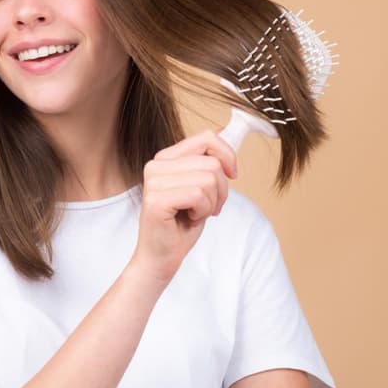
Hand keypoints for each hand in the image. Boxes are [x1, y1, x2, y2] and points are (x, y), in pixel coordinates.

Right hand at [132, 129, 237, 283]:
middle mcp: (156, 165)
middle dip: (221, 190)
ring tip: (197, 214)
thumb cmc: (181, 224)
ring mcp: (154, 181)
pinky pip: (198, 195)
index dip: (227, 154)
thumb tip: (225, 131)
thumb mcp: (200, 186)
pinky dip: (203, 211)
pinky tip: (190, 219)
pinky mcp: (156, 199)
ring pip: (208, 179)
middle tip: (209, 207)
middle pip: (212, 163)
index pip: (206, 138)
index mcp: (166, 158)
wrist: (161, 256)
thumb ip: (208, 161)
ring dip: (211, 203)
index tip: (233, 174)